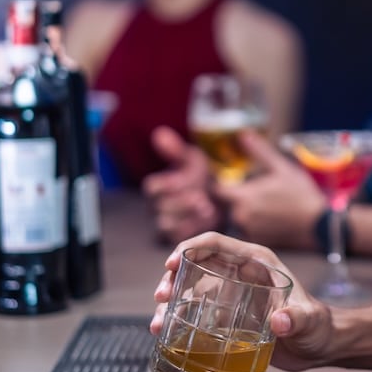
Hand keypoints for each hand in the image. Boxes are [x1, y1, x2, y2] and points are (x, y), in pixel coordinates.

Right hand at [141, 126, 222, 241]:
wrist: (219, 196)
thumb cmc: (201, 175)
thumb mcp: (191, 160)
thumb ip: (176, 150)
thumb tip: (160, 133)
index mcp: (158, 186)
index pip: (152, 187)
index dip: (167, 185)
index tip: (183, 181)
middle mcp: (158, 205)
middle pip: (159, 208)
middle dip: (181, 203)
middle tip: (200, 198)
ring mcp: (168, 222)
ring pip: (167, 224)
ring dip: (187, 217)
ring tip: (207, 208)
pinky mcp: (178, 235)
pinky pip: (178, 237)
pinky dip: (193, 228)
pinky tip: (208, 218)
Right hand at [151, 231, 334, 371]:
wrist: (320, 347)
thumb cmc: (319, 326)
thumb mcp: (310, 321)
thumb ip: (298, 318)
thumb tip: (280, 321)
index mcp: (257, 262)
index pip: (217, 243)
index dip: (191, 247)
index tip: (172, 263)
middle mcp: (241, 273)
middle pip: (197, 263)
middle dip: (173, 276)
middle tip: (161, 296)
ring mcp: (233, 294)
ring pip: (192, 288)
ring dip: (171, 300)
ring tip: (157, 322)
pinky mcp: (229, 315)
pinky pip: (197, 311)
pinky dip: (179, 320)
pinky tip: (166, 333)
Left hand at [214, 129, 324, 248]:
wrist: (319, 226)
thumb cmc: (301, 194)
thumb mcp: (282, 168)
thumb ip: (260, 151)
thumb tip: (244, 134)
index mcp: (243, 198)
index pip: (219, 190)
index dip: (224, 184)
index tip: (233, 180)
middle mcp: (241, 217)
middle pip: (232, 204)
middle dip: (243, 198)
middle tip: (265, 193)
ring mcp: (249, 232)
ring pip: (241, 218)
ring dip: (250, 212)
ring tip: (273, 206)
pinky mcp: (259, 244)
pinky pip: (251, 231)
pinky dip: (258, 225)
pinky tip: (276, 220)